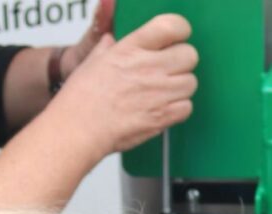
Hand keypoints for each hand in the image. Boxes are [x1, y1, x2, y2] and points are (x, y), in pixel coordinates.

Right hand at [54, 10, 197, 157]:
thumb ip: (108, 48)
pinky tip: (165, 109)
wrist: (80, 128)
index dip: (180, 31)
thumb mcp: (94, 60)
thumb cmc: (82, 97)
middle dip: (183, 62)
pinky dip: (180, 109)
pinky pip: (187, 108)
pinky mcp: (162, 116)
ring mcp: (158, 93)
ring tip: (165, 92)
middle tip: (171, 70)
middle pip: (189, 55)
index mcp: (132, 47)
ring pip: (191, 82)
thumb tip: (111, 41)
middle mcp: (148, 67)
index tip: (177, 39)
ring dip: (182, 87)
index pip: (172, 26)